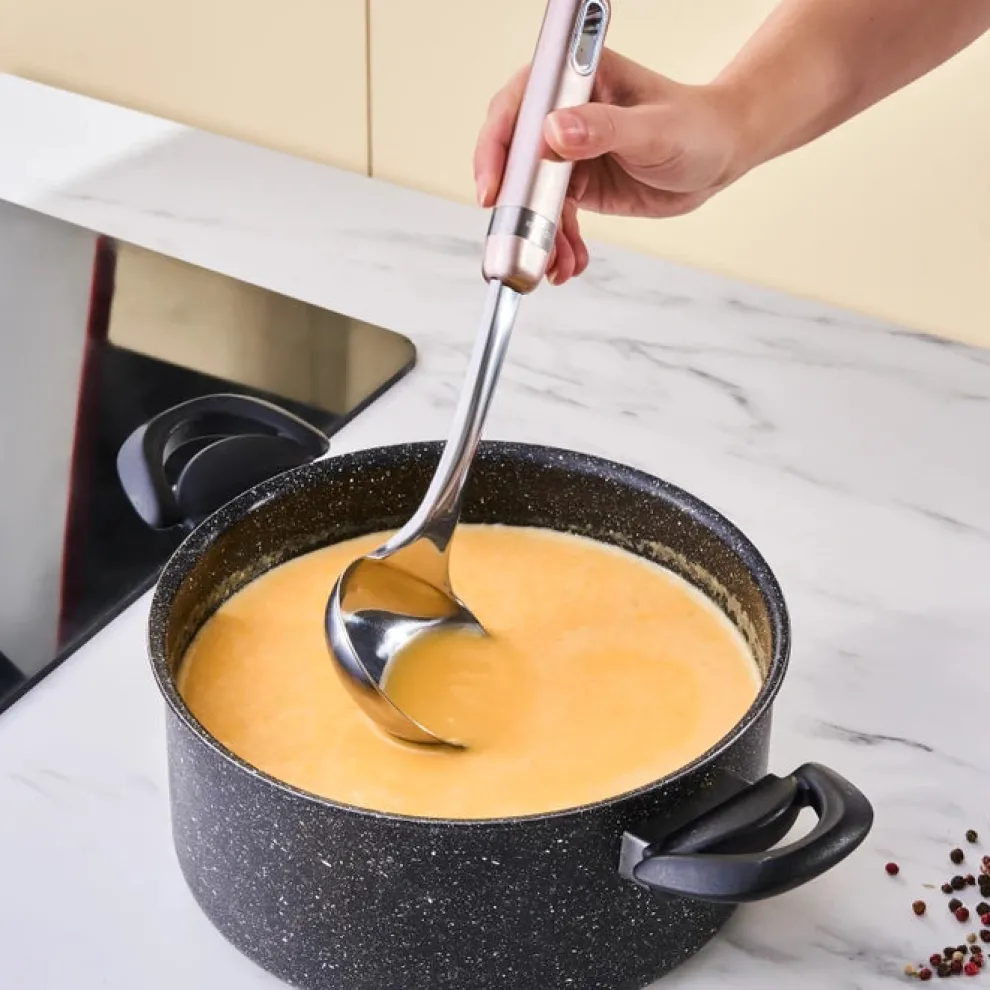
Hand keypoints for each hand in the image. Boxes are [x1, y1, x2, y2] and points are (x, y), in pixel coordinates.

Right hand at [474, 49, 748, 284]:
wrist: (721, 155)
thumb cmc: (697, 126)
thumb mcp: (654, 128)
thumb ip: (604, 129)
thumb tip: (554, 133)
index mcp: (576, 78)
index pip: (518, 107)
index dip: (497, 147)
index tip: (494, 189)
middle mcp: (563, 112)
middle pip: (515, 158)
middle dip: (514, 206)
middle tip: (519, 242)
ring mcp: (566, 150)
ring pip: (531, 196)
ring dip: (537, 234)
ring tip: (553, 264)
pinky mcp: (576, 183)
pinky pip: (553, 217)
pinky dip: (558, 244)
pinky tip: (568, 263)